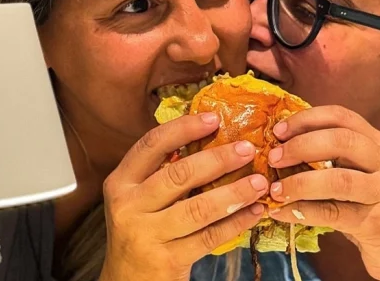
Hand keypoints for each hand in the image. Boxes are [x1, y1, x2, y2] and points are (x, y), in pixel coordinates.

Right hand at [99, 113, 267, 280]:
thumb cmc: (141, 231)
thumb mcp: (139, 198)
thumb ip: (162, 172)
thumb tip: (211, 137)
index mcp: (121, 183)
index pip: (151, 145)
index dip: (184, 128)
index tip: (214, 118)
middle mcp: (128, 206)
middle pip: (178, 175)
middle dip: (217, 159)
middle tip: (247, 148)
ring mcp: (146, 235)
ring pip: (198, 208)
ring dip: (234, 192)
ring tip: (259, 181)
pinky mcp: (167, 260)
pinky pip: (209, 236)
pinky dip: (236, 222)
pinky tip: (254, 211)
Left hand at [265, 106, 379, 280]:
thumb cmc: (371, 206)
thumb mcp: (358, 172)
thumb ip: (330, 157)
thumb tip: (279, 147)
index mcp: (378, 143)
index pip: (341, 116)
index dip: (306, 119)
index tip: (278, 130)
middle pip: (341, 141)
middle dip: (301, 146)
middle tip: (273, 158)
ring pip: (338, 179)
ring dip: (299, 183)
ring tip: (275, 190)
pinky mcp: (379, 223)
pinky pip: (334, 213)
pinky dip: (303, 211)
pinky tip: (282, 213)